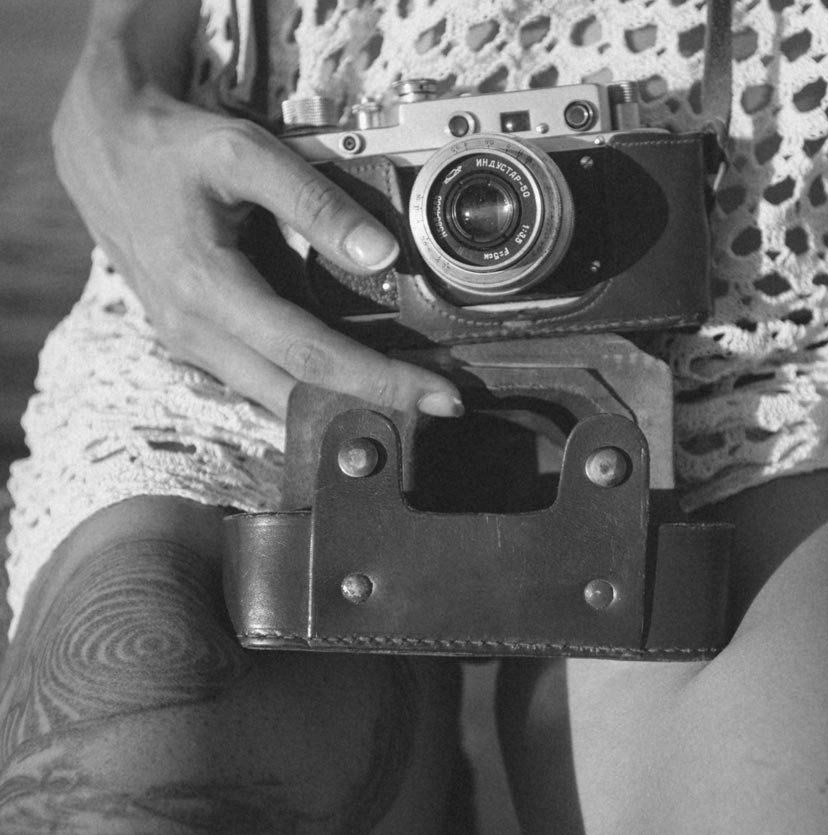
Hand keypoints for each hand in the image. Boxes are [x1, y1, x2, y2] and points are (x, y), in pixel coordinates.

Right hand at [51, 42, 462, 418]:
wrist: (102, 150)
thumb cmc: (170, 148)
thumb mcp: (242, 154)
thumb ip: (314, 203)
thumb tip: (382, 254)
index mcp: (206, 289)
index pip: (311, 357)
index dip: (380, 382)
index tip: (438, 396)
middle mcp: (195, 332)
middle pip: (299, 395)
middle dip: (374, 408)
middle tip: (440, 408)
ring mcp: (192, 345)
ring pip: (278, 398)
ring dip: (343, 405)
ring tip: (408, 398)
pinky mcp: (197, 342)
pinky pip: (261, 382)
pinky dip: (311, 389)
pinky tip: (352, 383)